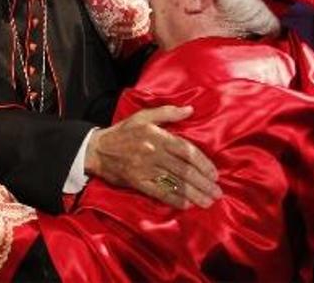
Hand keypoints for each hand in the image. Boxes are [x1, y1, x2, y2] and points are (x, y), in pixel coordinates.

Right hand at [84, 105, 221, 208]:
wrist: (96, 149)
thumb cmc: (122, 132)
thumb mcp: (143, 116)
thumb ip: (167, 112)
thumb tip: (190, 109)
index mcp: (157, 136)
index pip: (187, 150)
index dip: (203, 163)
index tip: (215, 174)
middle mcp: (153, 153)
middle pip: (184, 170)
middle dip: (203, 183)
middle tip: (217, 193)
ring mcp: (145, 169)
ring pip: (175, 183)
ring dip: (194, 194)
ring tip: (208, 202)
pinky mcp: (137, 182)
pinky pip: (159, 192)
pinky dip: (174, 199)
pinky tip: (187, 204)